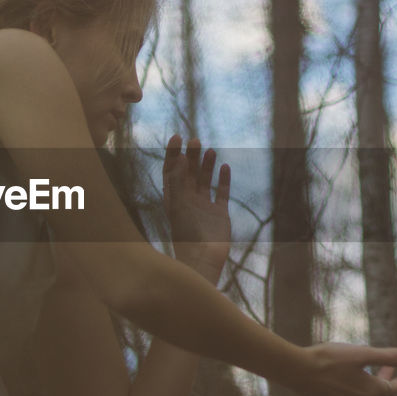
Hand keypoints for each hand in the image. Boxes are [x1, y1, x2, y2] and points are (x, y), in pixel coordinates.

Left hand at [163, 135, 230, 278]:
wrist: (204, 258)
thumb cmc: (186, 233)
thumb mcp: (178, 204)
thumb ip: (177, 181)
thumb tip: (178, 157)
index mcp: (173, 199)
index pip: (171, 171)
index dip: (172, 154)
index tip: (177, 137)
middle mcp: (187, 201)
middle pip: (188, 173)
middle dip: (190, 156)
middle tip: (195, 140)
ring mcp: (204, 207)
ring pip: (204, 180)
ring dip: (206, 165)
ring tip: (209, 149)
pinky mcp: (219, 215)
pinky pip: (221, 193)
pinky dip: (223, 180)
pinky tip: (225, 166)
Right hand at [288, 343, 396, 395]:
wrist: (297, 370)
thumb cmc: (330, 359)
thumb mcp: (362, 353)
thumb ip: (387, 356)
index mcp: (369, 392)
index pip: (390, 390)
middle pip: (376, 392)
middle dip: (382, 379)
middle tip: (386, 368)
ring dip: (365, 384)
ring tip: (362, 371)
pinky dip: (350, 390)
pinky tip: (343, 382)